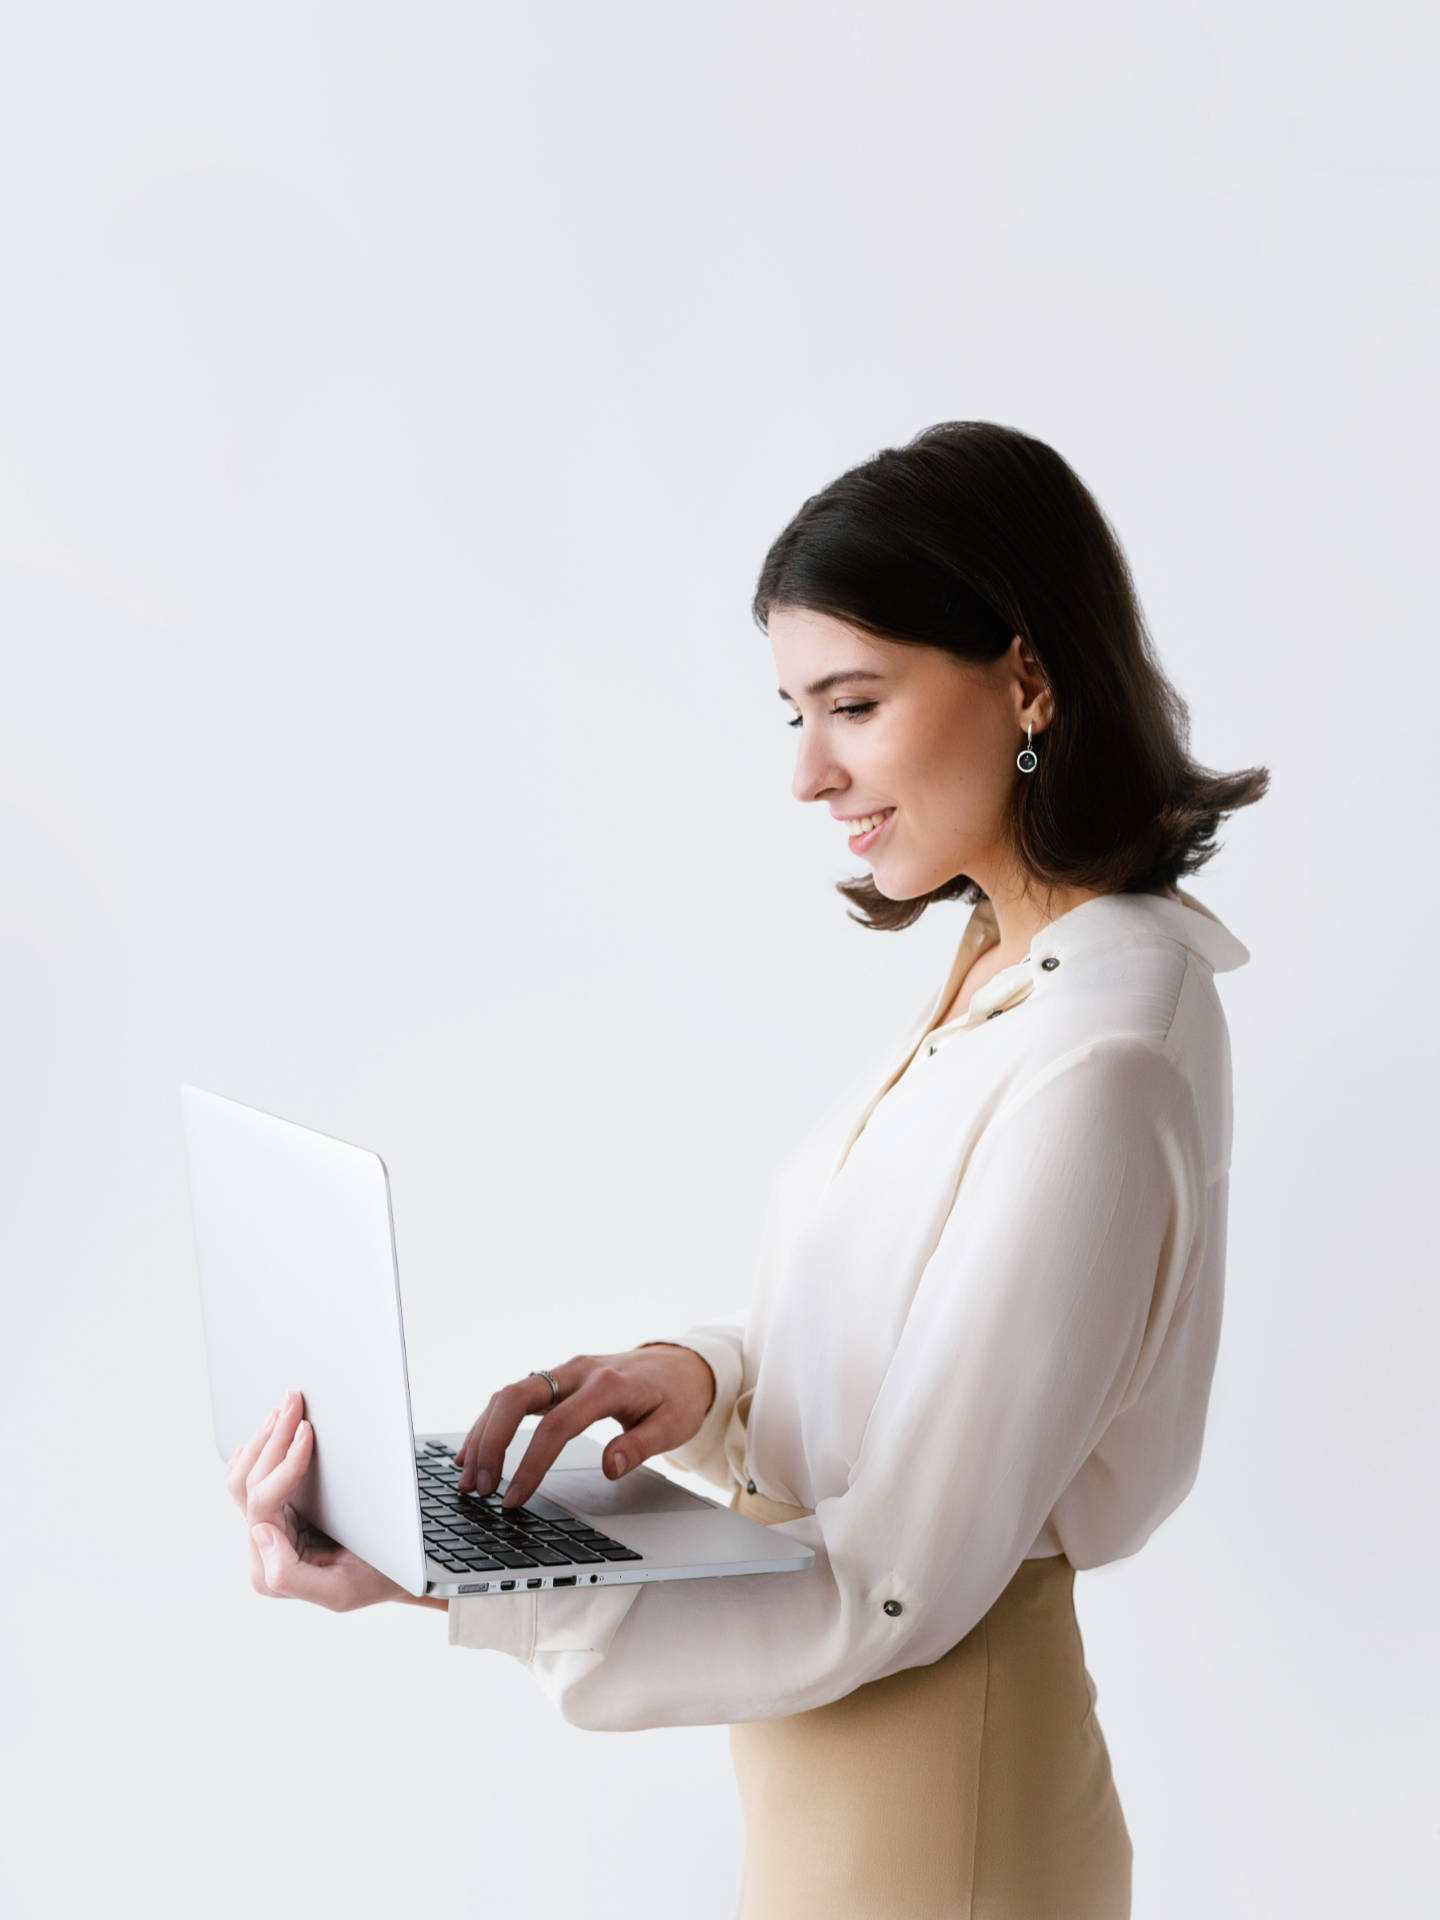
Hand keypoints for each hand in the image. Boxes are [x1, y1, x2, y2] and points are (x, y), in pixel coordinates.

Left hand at [226, 1388, 410, 1610]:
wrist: (396, 1576)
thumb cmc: (376, 1579)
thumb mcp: (339, 1592)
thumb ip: (288, 1574)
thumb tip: (260, 1531)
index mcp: (271, 1569)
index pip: (263, 1504)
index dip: (283, 1463)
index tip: (308, 1431)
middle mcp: (263, 1547)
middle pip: (247, 1483)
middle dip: (271, 1438)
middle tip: (294, 1401)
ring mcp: (268, 1528)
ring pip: (244, 1476)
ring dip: (264, 1438)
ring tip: (286, 1408)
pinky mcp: (280, 1512)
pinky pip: (255, 1476)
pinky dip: (262, 1449)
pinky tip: (275, 1428)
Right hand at [454, 1344, 717, 1508]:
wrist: (681, 1363)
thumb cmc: (677, 1396)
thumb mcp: (673, 1426)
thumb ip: (640, 1446)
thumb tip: (609, 1468)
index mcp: (607, 1385)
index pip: (556, 1425)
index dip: (530, 1464)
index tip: (513, 1499)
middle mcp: (578, 1372)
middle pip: (517, 1397)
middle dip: (490, 1442)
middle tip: (478, 1487)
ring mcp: (564, 1372)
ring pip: (508, 1394)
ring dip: (483, 1434)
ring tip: (469, 1478)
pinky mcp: (556, 1378)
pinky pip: (514, 1396)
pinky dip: (491, 1422)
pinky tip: (475, 1449)